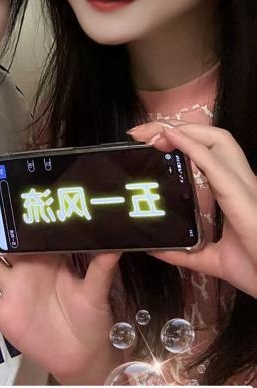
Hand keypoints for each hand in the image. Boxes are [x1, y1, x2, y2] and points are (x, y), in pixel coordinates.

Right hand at [0, 191, 122, 382]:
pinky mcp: (4, 311)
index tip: (10, 190)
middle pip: (2, 238)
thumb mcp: (96, 291)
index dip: (18, 211)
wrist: (82, 357)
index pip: (29, 228)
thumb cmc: (91, 318)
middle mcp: (27, 268)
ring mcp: (13, 288)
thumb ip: (102, 268)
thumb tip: (115, 243)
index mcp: (48, 257)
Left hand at [128, 120, 256, 296]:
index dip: (182, 140)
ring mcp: (244, 186)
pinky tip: (171, 137)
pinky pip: (214, 163)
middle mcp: (242, 183)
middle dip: (178, 127)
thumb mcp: (213, 260)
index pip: (209, 153)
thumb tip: (157, 249)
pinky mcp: (241, 195)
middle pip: (213, 138)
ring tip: (154, 132)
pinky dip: (191, 146)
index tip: (150, 141)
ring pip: (218, 140)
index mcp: (236, 193)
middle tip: (142, 134)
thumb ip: (186, 253)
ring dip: (184, 130)